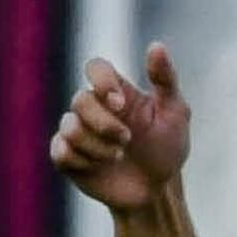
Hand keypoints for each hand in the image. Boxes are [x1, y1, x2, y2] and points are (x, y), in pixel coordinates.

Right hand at [52, 43, 191, 212]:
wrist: (156, 191)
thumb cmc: (167, 149)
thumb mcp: (175, 114)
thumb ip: (166, 80)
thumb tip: (156, 45)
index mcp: (116, 92)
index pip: (95, 67)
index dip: (102, 81)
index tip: (120, 104)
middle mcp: (93, 108)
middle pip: (80, 100)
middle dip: (104, 124)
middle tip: (127, 140)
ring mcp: (78, 132)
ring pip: (69, 127)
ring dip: (97, 146)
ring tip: (117, 157)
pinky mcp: (67, 157)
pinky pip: (60, 151)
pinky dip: (82, 161)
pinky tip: (99, 168)